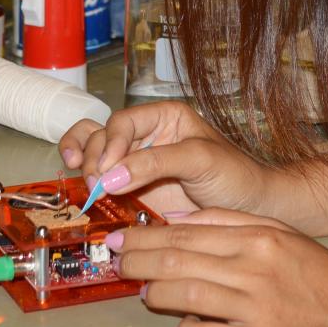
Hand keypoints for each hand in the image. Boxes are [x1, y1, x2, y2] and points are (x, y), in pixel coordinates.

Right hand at [58, 102, 271, 219]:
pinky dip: (83, 179)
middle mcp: (145, 136)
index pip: (123, 122)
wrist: (247, 208)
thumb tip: (110, 175)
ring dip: (82, 165)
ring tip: (84, 183)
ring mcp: (135, 164)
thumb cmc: (233, 175)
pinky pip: (99, 179)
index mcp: (164, 117)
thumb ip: (158, 162)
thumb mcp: (201, 159)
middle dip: (94, 158)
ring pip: (93, 152)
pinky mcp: (131, 190)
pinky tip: (80, 186)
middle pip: (102, 136)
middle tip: (96, 185)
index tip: (107, 169)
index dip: (111, 143)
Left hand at [110, 211, 327, 326]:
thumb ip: (235, 222)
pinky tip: (183, 323)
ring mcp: (255, 306)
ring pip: (185, 294)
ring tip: (143, 293)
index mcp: (259, 236)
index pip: (188, 231)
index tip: (122, 236)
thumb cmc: (320, 277)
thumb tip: (183, 218)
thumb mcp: (284, 234)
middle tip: (117, 260)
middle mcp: (254, 267)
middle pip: (178, 259)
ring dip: (154, 294)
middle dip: (138, 259)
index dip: (147, 234)